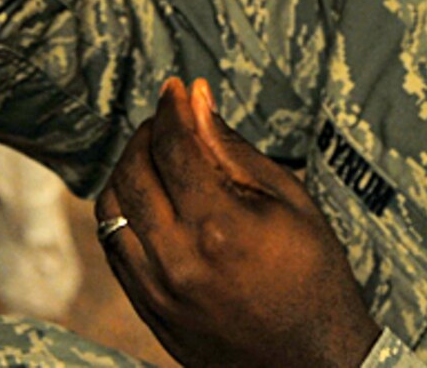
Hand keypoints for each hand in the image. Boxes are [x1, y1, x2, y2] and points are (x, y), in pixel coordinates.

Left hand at [96, 78, 379, 367]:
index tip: (174, 87)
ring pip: (111, 211)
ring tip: (156, 160)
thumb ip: (232, 150)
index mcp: (219, 226)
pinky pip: (115, 248)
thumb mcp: (291, 202)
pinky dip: (124, 214)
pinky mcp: (149, 311)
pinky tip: (150, 201)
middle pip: (133, 172)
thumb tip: (197, 101)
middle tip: (168, 120)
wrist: (315, 363)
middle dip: (147, 135)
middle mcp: (177, 259)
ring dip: (127, 173)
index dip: (172, 108)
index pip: (174, 146)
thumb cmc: (315, 276)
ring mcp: (157, 291)